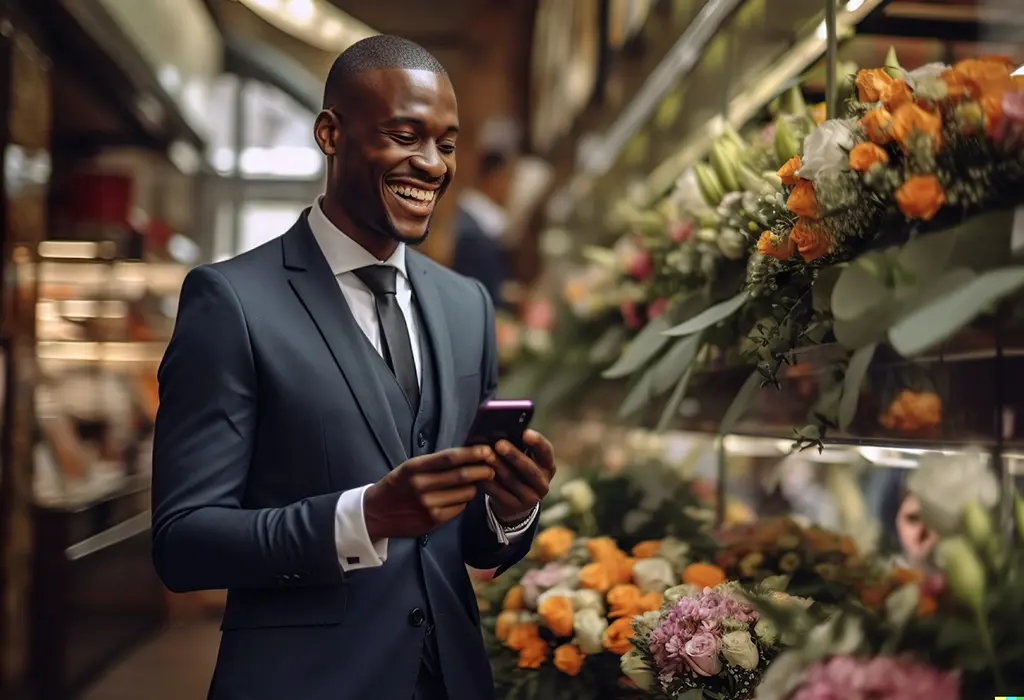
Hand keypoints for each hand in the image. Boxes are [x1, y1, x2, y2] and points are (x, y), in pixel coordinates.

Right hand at [364, 446, 495, 539]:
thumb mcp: (409, 468)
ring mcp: (427, 505)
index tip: (487, 450)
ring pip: (465, 493)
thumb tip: (467, 454)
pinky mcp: (433, 521)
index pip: (449, 458)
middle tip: (492, 467)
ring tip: (473, 482)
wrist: (375, 514)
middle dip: (482, 470)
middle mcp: (420, 486)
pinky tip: (458, 497)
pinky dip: (464, 501)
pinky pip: (460, 508)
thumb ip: (434, 463)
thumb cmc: (397, 486)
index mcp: (414, 468)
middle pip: (461, 476)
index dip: (471, 453)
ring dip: (474, 486)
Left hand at [483, 429, 555, 524]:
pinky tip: (479, 472)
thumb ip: (519, 446)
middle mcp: (543, 484)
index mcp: (548, 467)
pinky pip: (499, 494)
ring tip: (486, 455)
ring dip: (498, 467)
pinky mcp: (514, 507)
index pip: (547, 452)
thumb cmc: (518, 470)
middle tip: (499, 444)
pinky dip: (489, 482)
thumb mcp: (525, 459)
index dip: (537, 442)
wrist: (516, 500)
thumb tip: (502, 429)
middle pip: (530, 469)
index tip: (525, 432)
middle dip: (514, 455)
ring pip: (512, 481)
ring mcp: (530, 498)